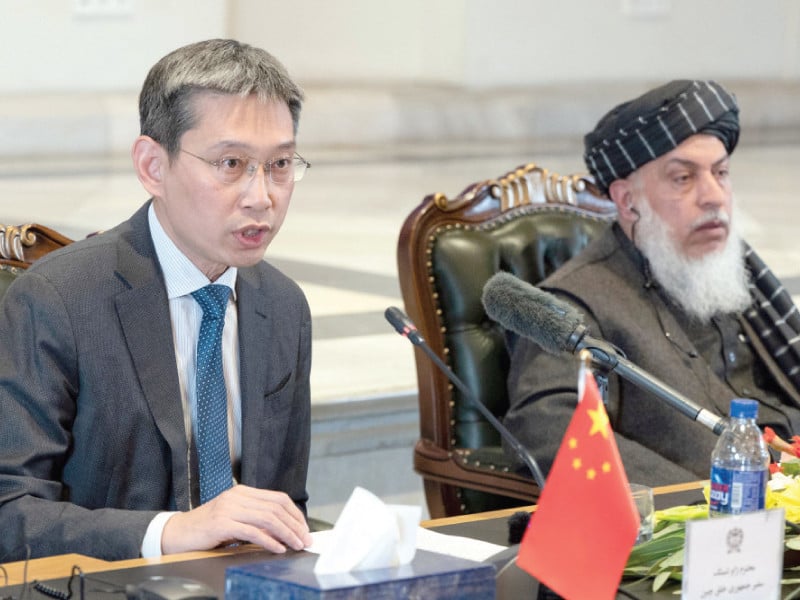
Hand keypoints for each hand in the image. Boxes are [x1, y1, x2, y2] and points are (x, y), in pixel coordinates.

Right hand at [160, 485, 312, 554]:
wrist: (177, 533)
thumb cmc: (207, 529)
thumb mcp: (235, 518)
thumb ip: (255, 519)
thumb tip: (284, 530)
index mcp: (243, 492)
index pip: (278, 498)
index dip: (294, 514)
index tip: (304, 528)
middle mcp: (237, 496)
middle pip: (276, 508)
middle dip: (294, 525)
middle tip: (305, 540)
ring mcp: (229, 508)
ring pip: (267, 518)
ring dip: (286, 533)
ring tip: (295, 545)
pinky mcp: (222, 523)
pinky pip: (252, 531)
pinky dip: (268, 540)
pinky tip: (277, 548)